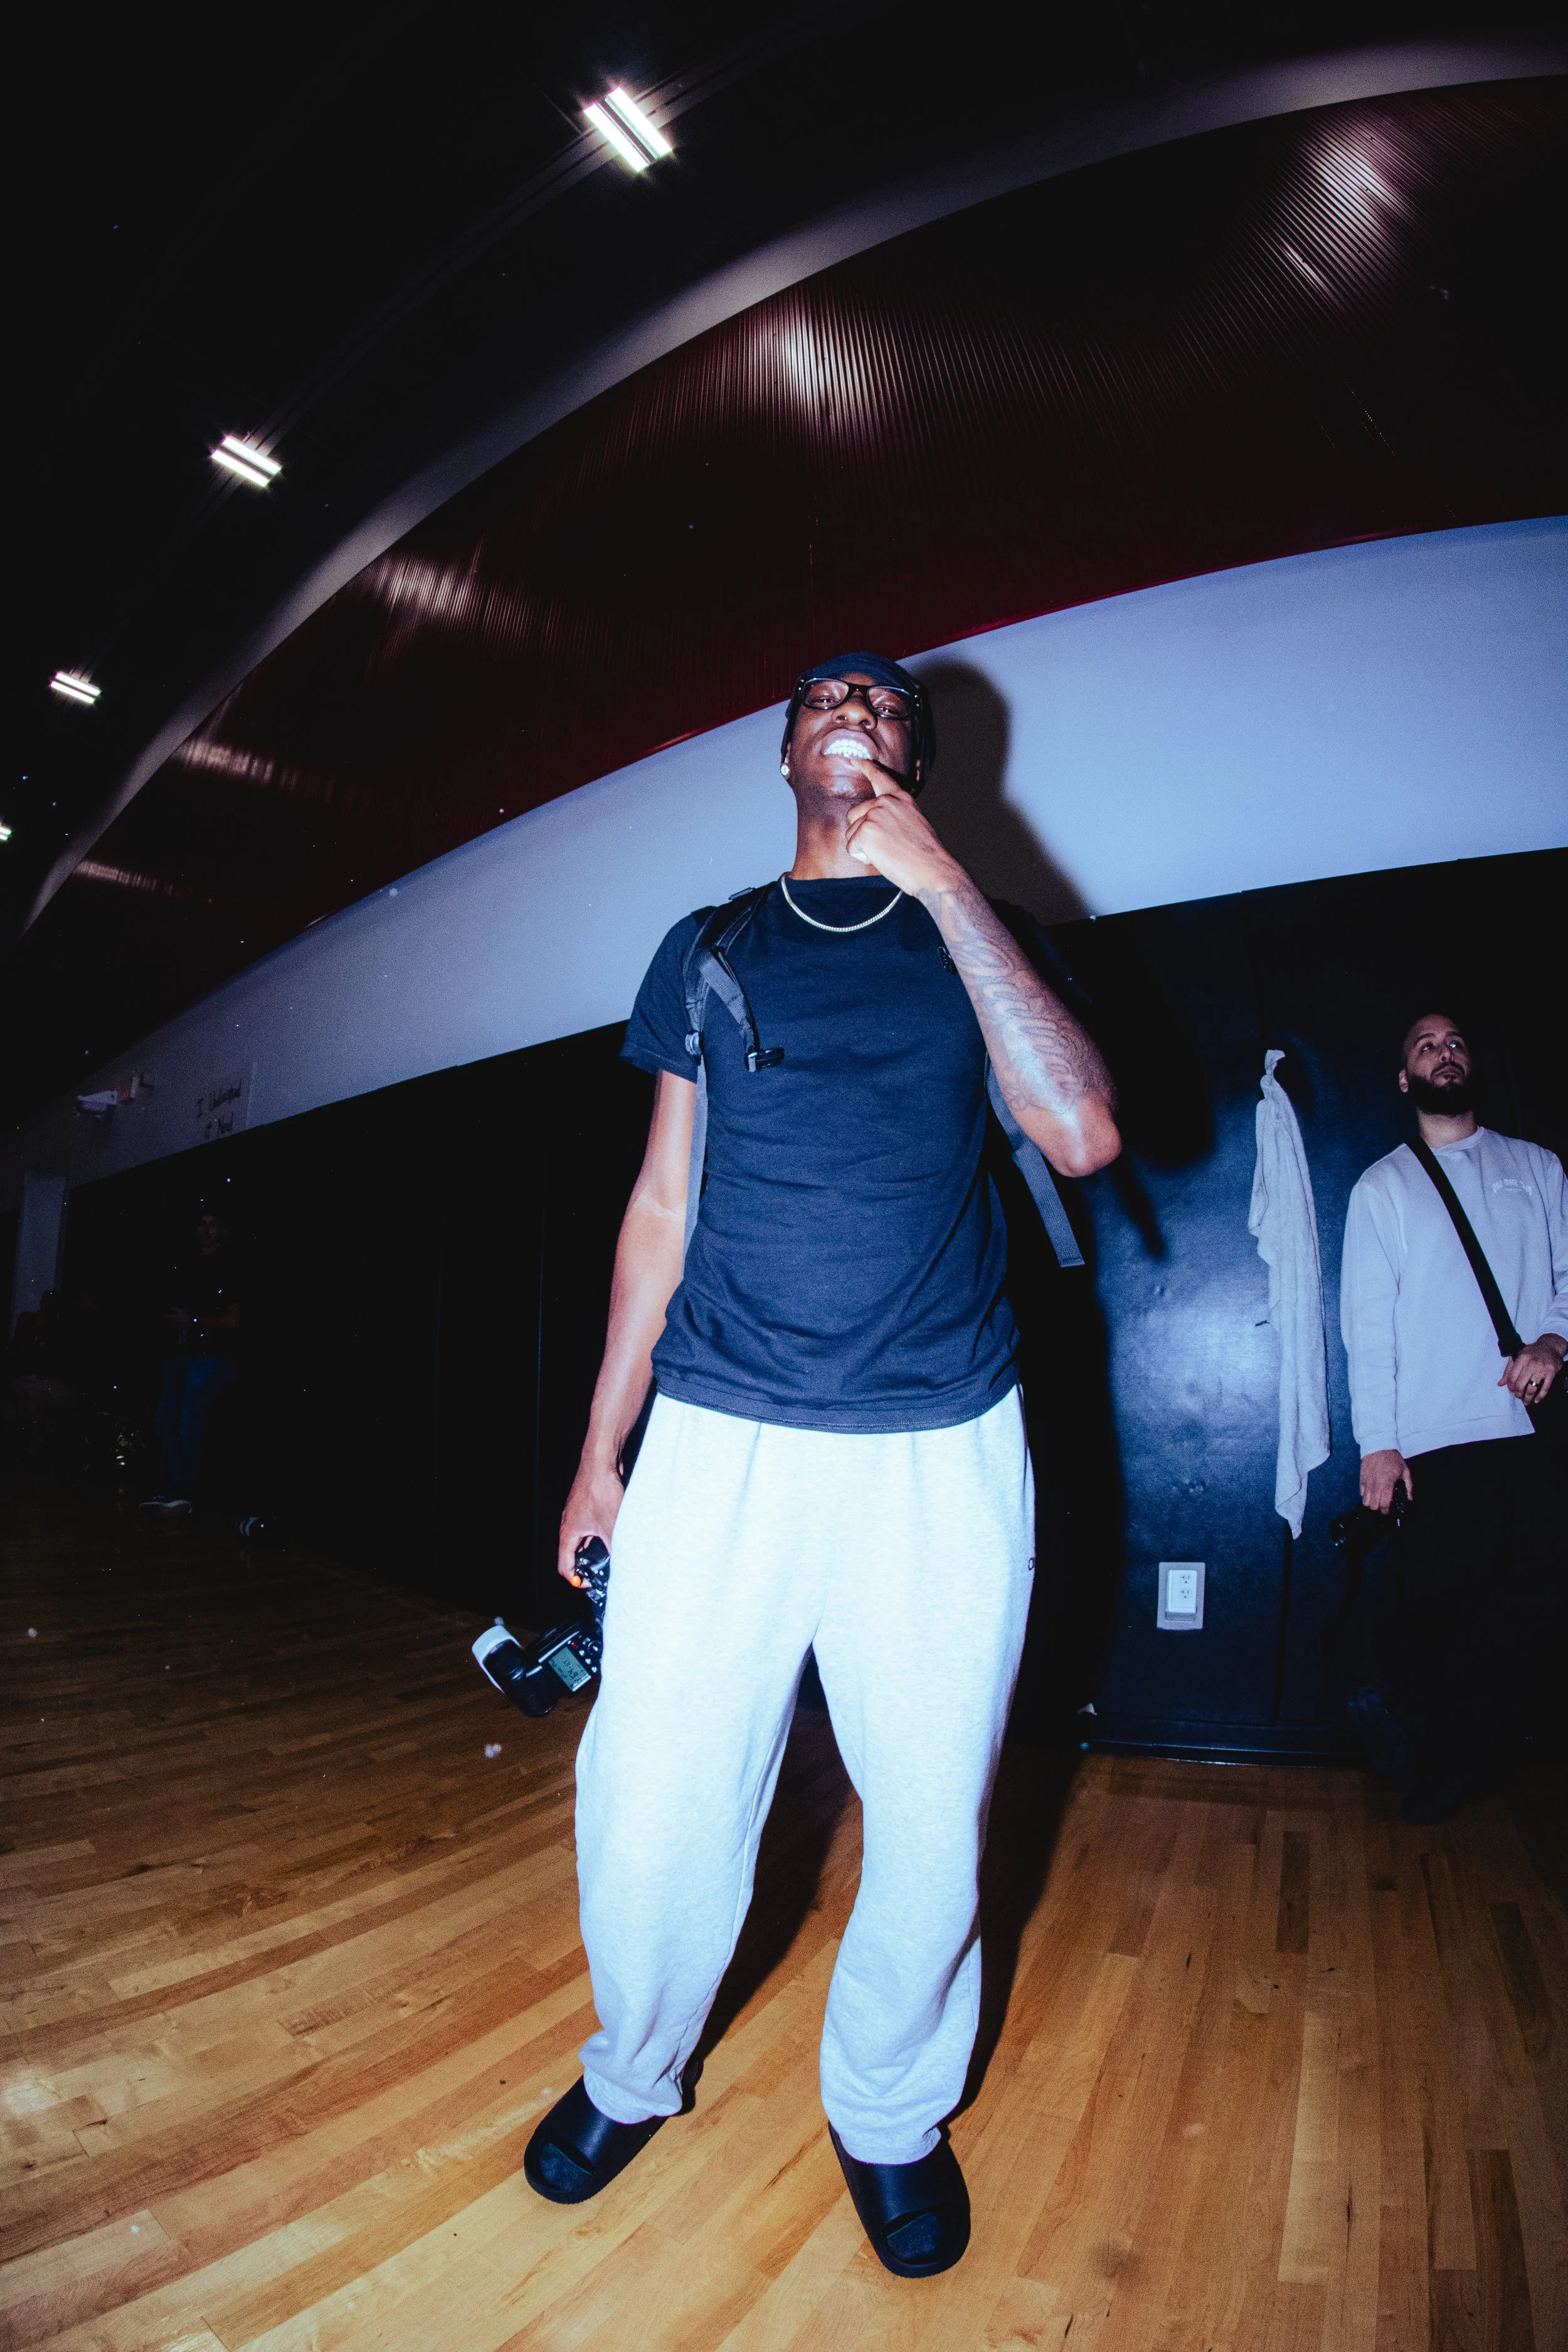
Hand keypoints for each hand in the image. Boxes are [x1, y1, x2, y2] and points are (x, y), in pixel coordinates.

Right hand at [557, 1456, 624, 1584]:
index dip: (576, 1580)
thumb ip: (614, 1549)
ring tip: (610, 1557)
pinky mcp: (587, 1506)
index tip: (589, 1584)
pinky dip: (598, 1536)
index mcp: (568, 1534)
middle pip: (572, 1555)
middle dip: (585, 1567)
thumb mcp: (611, 1527)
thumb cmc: (601, 1491)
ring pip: (582, 1541)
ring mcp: (577, 1515)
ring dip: (593, 1551)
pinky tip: (614, 1535)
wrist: (601, 1463)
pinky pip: (589, 1528)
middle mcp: (569, 1525)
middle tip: (601, 1573)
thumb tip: (622, 1565)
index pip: (564, 1566)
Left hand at [842, 770, 964, 901]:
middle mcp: (886, 802)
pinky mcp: (865, 831)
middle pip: (854, 815)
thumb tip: (874, 824)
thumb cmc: (925, 856)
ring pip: (851, 834)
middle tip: (889, 847)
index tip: (853, 759)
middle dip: (861, 833)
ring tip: (890, 853)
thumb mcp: (913, 825)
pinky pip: (852, 848)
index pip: (880, 778)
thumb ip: (893, 816)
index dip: (865, 767)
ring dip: (864, 848)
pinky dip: (863, 858)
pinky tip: (884, 859)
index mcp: (901, 799)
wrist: (933, 870)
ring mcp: (874, 815)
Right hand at [1360, 1449, 1412, 1512]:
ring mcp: (1367, 1482)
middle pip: (1373, 1506)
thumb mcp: (1405, 1471)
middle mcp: (1375, 1485)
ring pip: (1365, 1501)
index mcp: (1387, 1484)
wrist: (1379, 1446)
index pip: (1384, 1504)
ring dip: (1371, 1503)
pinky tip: (1371, 1492)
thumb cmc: (1393, 1458)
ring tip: (1376, 1500)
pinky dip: (1365, 1495)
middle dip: (1378, 1508)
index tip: (1388, 1511)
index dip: (1386, 1511)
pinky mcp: (1361, 1478)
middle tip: (1382, 1505)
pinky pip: (1361, 1493)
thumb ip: (1408, 1486)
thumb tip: (1410, 1498)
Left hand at [1500, 1334, 1565, 1402]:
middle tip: (1519, 1397)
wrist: (1550, 1346)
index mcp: (1521, 1358)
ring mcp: (1542, 1368)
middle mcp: (1531, 1363)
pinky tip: (1536, 1400)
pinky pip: (1545, 1388)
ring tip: (1526, 1401)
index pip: (1512, 1377)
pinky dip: (1540, 1396)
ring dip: (1528, 1398)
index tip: (1512, 1391)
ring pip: (1532, 1388)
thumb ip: (1508, 1370)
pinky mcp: (1551, 1373)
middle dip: (1518, 1394)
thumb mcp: (1518, 1356)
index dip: (1510, 1387)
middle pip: (1520, 1384)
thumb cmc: (1532, 1352)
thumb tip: (1500, 1384)